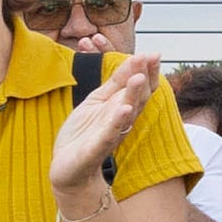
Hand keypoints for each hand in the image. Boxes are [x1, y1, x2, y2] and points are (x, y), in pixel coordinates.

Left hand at [48, 50, 160, 200]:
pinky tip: (123, 110)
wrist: (68, 167)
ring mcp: (110, 135)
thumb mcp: (98, 101)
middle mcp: (121, 121)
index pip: (140, 88)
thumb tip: (135, 57)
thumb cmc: (84, 133)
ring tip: (137, 78)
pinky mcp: (96, 148)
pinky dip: (116, 122)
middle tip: (148, 58)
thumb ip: (115, 82)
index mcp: (122, 108)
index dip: (147, 72)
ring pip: (126, 114)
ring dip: (133, 96)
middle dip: (143, 78)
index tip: (154, 54)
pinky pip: (109, 134)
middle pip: (138, 98)